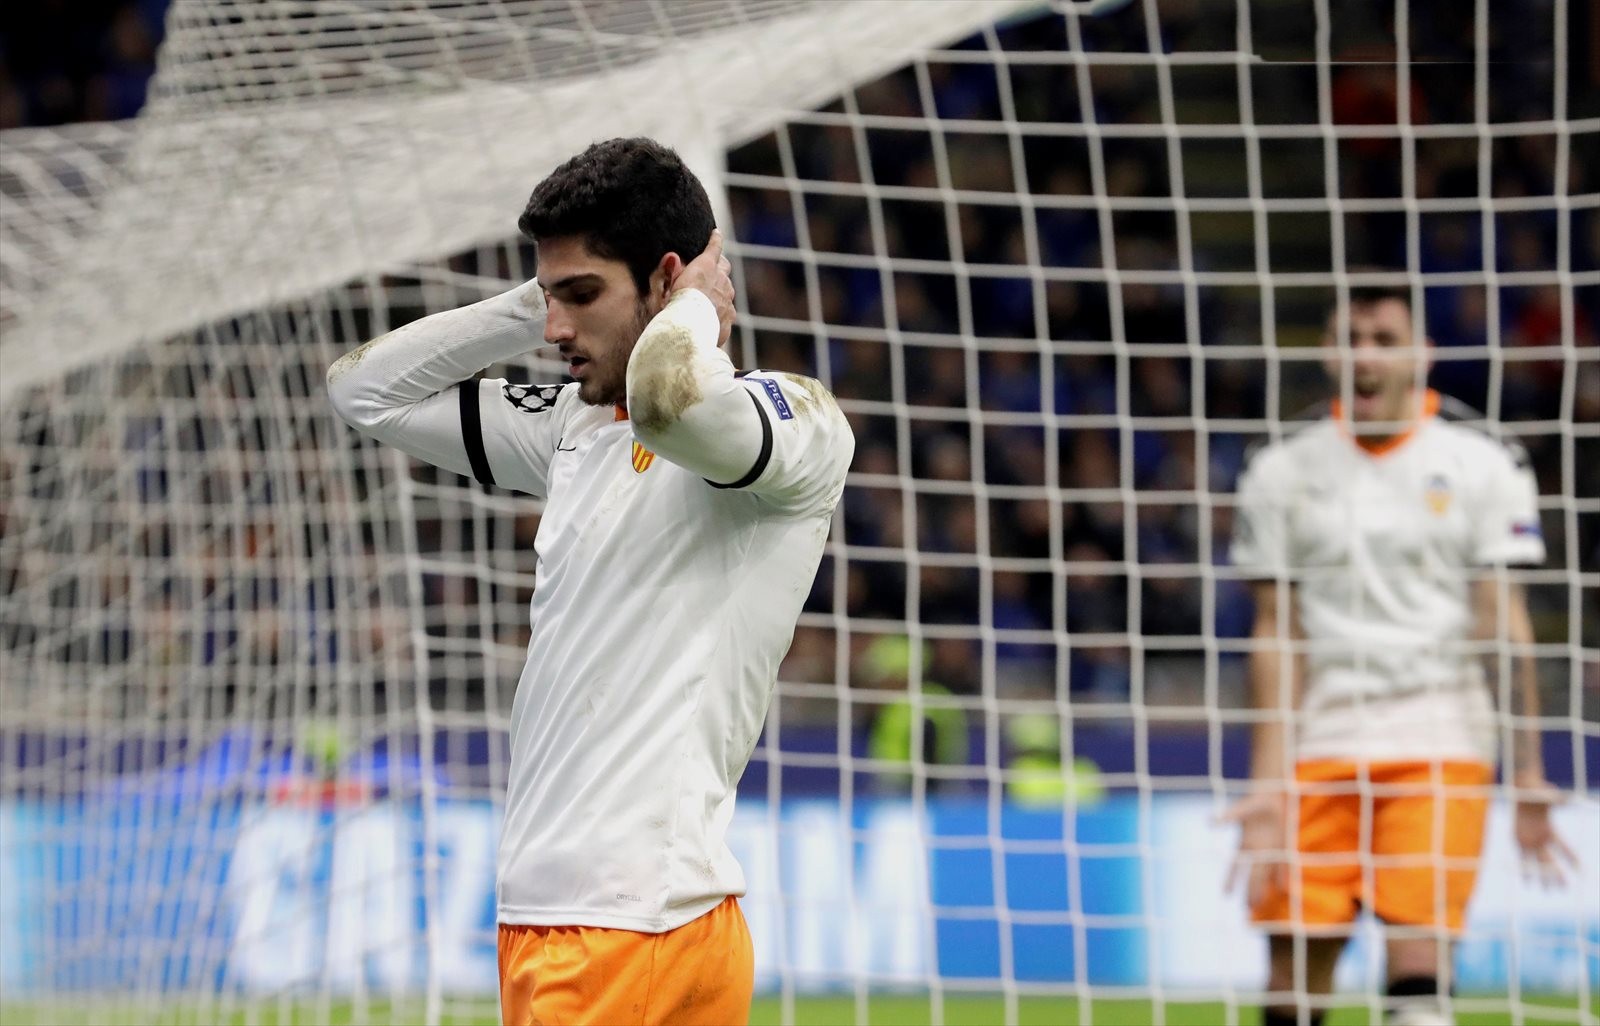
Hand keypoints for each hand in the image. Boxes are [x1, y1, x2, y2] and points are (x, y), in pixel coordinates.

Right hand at [671, 228, 735, 347]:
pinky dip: (718, 313)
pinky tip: (707, 320)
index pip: (714, 248)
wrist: (690, 332)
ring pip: (726, 291)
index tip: (716, 234)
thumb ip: (671, 270)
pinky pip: (725, 312)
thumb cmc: (675, 306)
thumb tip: (672, 257)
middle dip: (719, 266)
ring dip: (718, 292)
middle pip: (725, 268)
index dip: (715, 240)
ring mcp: (728, 301)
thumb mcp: (667, 285)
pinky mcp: (728, 318)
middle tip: (711, 269)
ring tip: (704, 300)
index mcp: (706, 267)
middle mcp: (722, 281)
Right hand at [1221, 790, 1290, 907]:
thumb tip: (1208, 822)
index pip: (1236, 867)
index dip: (1231, 880)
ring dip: (1262, 888)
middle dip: (1249, 891)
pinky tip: (1282, 888)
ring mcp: (1270, 849)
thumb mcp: (1243, 809)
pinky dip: (1282, 875)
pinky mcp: (1282, 846)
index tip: (1225, 894)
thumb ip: (1227, 817)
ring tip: (1256, 904)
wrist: (1274, 795)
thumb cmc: (1256, 802)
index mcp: (1246, 843)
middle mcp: (1256, 849)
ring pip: (1265, 874)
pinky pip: (1282, 864)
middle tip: (1246, 910)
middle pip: (1252, 875)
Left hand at [1512, 776, 1577, 887]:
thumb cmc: (1538, 791)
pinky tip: (1527, 882)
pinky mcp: (1518, 840)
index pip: (1564, 847)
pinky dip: (1524, 869)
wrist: (1523, 790)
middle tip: (1564, 888)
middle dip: (1557, 874)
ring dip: (1541, 876)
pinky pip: (1521, 857)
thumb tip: (1568, 797)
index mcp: (1550, 830)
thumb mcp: (1547, 795)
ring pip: (1537, 862)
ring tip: (1547, 891)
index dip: (1571, 858)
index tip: (1580, 870)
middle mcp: (1541, 838)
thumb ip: (1556, 799)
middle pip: (1551, 860)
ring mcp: (1530, 840)